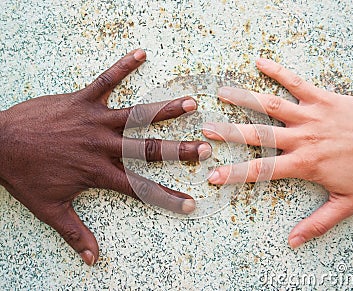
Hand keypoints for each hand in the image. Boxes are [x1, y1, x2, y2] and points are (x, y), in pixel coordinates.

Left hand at [0, 49, 210, 265]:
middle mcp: (103, 146)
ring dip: (163, 110)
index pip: (140, 189)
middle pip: (148, 150)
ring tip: (189, 103)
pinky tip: (140, 54)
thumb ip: (75, 234)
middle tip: (205, 149)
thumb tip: (92, 260)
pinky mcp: (81, 101)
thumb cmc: (23, 176)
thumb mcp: (49, 210)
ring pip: (135, 115)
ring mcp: (93, 121)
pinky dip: (123, 67)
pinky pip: (106, 81)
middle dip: (180, 151)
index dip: (166, 198)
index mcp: (98, 172)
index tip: (190, 203)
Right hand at [202, 58, 352, 248]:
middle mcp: (303, 138)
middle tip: (206, 130)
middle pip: (258, 134)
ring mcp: (312, 115)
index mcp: (305, 164)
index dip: (234, 174)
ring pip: (271, 105)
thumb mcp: (347, 204)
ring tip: (221, 94)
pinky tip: (260, 62)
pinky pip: (296, 82)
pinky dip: (277, 71)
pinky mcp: (323, 98)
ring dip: (244, 99)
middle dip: (229, 133)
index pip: (261, 170)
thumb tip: (294, 242)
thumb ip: (317, 223)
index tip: (213, 176)